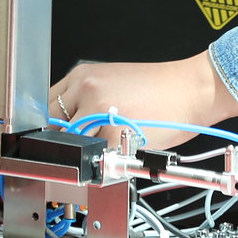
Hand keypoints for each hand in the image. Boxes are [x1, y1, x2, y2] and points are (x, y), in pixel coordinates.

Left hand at [50, 51, 237, 150]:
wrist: (192, 88)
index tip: (50, 138)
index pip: (44, 105)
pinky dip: (102, 161)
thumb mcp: (113, 85)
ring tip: (103, 149)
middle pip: (51, 124)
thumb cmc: (161, 90)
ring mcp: (97, 108)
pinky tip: (118, 153)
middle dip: (62, 140)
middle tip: (81, 147)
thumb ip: (85, 102)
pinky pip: (95, 155)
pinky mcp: (112, 131)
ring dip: (82, 151)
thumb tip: (64, 127)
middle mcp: (86, 88)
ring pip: (71, 142)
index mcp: (83, 76)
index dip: (48, 126)